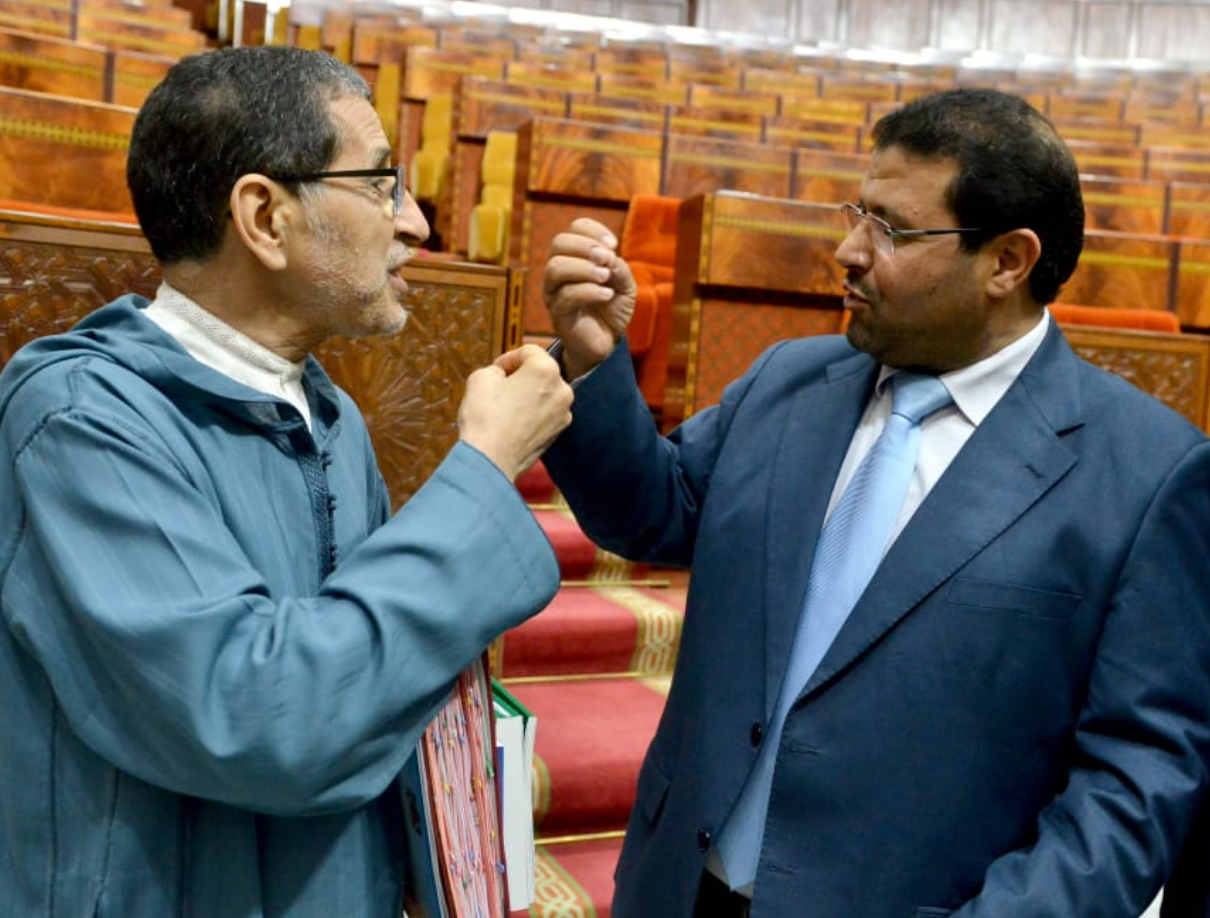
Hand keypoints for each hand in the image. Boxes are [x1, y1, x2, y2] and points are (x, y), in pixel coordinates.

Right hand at [457, 345, 573, 480]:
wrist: (491, 460)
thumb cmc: (484, 415)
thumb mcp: (481, 378)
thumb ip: (496, 369)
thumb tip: (503, 376)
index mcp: (546, 369)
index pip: (529, 351)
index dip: (508, 358)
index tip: (496, 370)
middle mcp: (562, 389)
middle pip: (542, 372)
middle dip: (522, 376)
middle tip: (501, 386)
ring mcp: (564, 413)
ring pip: (545, 394)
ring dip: (529, 394)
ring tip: (507, 406)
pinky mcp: (559, 433)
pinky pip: (546, 414)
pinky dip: (533, 413)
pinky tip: (515, 422)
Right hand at [543, 217, 636, 379]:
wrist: (606, 342)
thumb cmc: (612, 310)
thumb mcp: (625, 285)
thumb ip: (619, 268)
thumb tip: (608, 257)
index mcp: (574, 258)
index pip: (573, 229)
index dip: (593, 230)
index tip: (613, 244)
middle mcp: (559, 272)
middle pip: (559, 243)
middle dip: (586, 246)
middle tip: (607, 259)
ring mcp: (554, 293)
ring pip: (556, 268)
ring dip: (584, 268)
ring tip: (605, 278)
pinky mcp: (557, 314)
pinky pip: (565, 296)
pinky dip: (589, 291)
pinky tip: (606, 295)